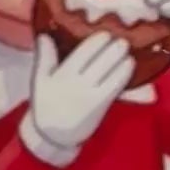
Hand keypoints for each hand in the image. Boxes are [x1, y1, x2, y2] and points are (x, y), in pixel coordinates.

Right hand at [27, 32, 134, 156]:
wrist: (53, 135)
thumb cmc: (46, 103)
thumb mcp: (39, 80)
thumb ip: (44, 57)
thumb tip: (44, 35)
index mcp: (62, 75)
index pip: (83, 53)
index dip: (96, 42)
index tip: (105, 34)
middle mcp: (79, 83)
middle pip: (100, 62)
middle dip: (113, 49)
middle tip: (122, 38)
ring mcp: (92, 95)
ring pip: (111, 73)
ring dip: (121, 60)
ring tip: (128, 49)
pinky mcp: (102, 106)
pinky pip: (116, 87)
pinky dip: (124, 74)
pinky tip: (129, 65)